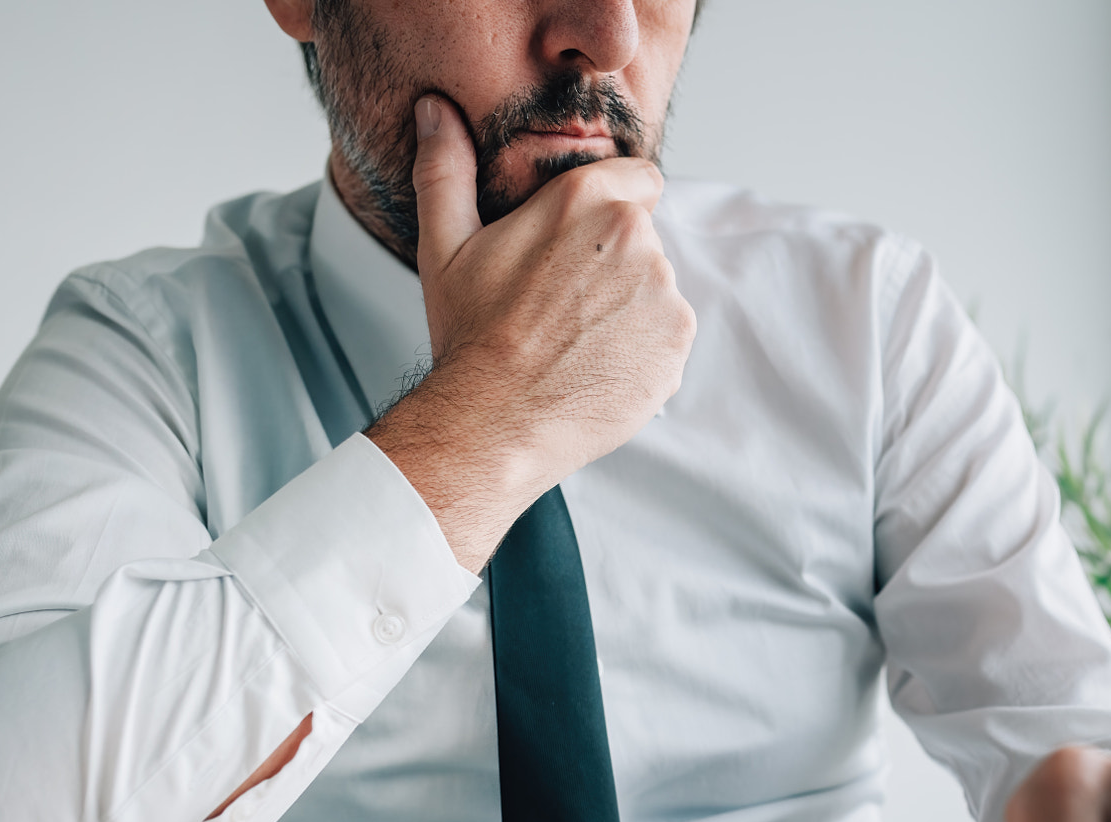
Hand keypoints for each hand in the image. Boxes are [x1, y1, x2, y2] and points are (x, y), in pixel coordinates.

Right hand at [368, 95, 696, 569]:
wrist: (494, 422)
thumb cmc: (470, 338)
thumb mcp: (446, 245)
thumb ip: (446, 169)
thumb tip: (434, 111)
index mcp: (584, 201)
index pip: (638, 178)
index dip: (611, 207)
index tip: (581, 243)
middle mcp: (635, 239)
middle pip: (644, 238)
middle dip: (613, 263)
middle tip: (562, 304)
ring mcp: (662, 294)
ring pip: (657, 288)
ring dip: (629, 307)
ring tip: (576, 339)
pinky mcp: (676, 344)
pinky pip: (667, 336)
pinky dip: (643, 350)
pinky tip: (597, 365)